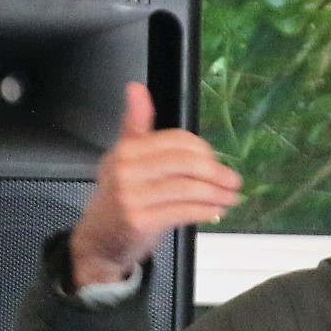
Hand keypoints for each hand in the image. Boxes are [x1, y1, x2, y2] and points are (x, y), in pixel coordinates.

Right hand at [67, 83, 242, 289]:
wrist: (98, 242)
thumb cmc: (118, 200)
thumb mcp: (123, 159)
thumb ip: (135, 126)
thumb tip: (136, 88)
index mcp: (125, 150)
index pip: (175, 141)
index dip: (202, 150)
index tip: (215, 161)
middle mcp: (125, 170)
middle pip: (184, 162)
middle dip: (215, 171)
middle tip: (232, 180)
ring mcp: (131, 197)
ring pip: (186, 187)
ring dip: (216, 193)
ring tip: (231, 197)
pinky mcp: (140, 221)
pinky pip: (182, 211)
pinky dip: (205, 210)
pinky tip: (216, 210)